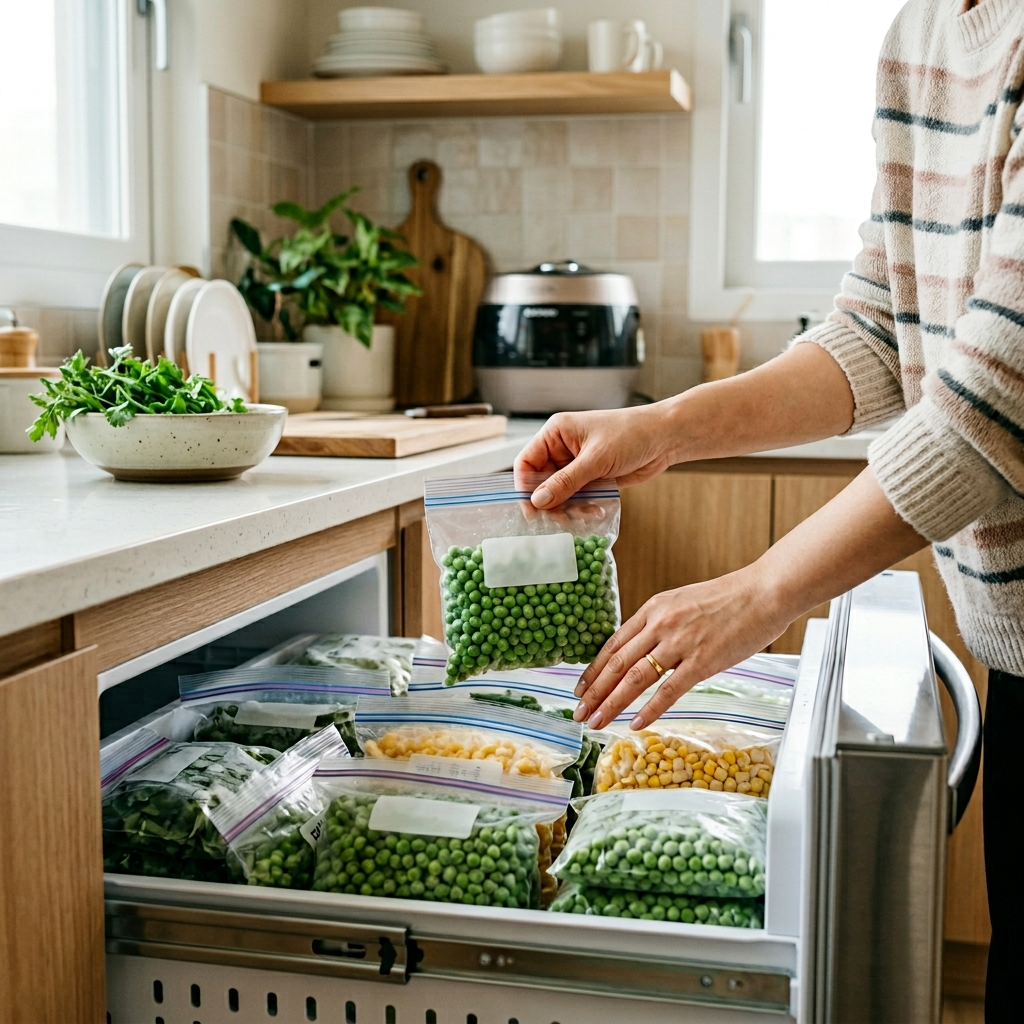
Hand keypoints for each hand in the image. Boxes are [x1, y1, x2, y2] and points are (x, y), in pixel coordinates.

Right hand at [515, 404, 679, 508]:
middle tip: (559, 520)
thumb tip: (538, 501)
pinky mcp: (591, 478)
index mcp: (556, 433)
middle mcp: (562, 448)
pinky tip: (596, 510)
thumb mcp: (595, 459)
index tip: (533, 509)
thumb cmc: (631, 434)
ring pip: (559, 494)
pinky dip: (582, 508)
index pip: (526, 462)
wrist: (665, 438)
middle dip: (550, 502)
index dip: (525, 487)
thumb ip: (566, 482)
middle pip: (541, 482)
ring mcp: (577, 464)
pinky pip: (577, 498)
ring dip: (568, 508)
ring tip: (584, 515)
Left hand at [572, 566, 788, 730]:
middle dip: (594, 692)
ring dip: (612, 704)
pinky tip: (635, 724)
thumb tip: (643, 648)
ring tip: (596, 721)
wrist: (764, 592)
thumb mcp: (682, 602)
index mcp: (653, 609)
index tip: (579, 688)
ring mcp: (680, 643)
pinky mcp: (702, 661)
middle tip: (577, 712)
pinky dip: (649, 709)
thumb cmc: (728, 599)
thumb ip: (661, 623)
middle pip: (616, 664)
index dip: (592, 669)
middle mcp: (660, 624)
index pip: (613, 644)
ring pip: (635, 679)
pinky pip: (668, 691)